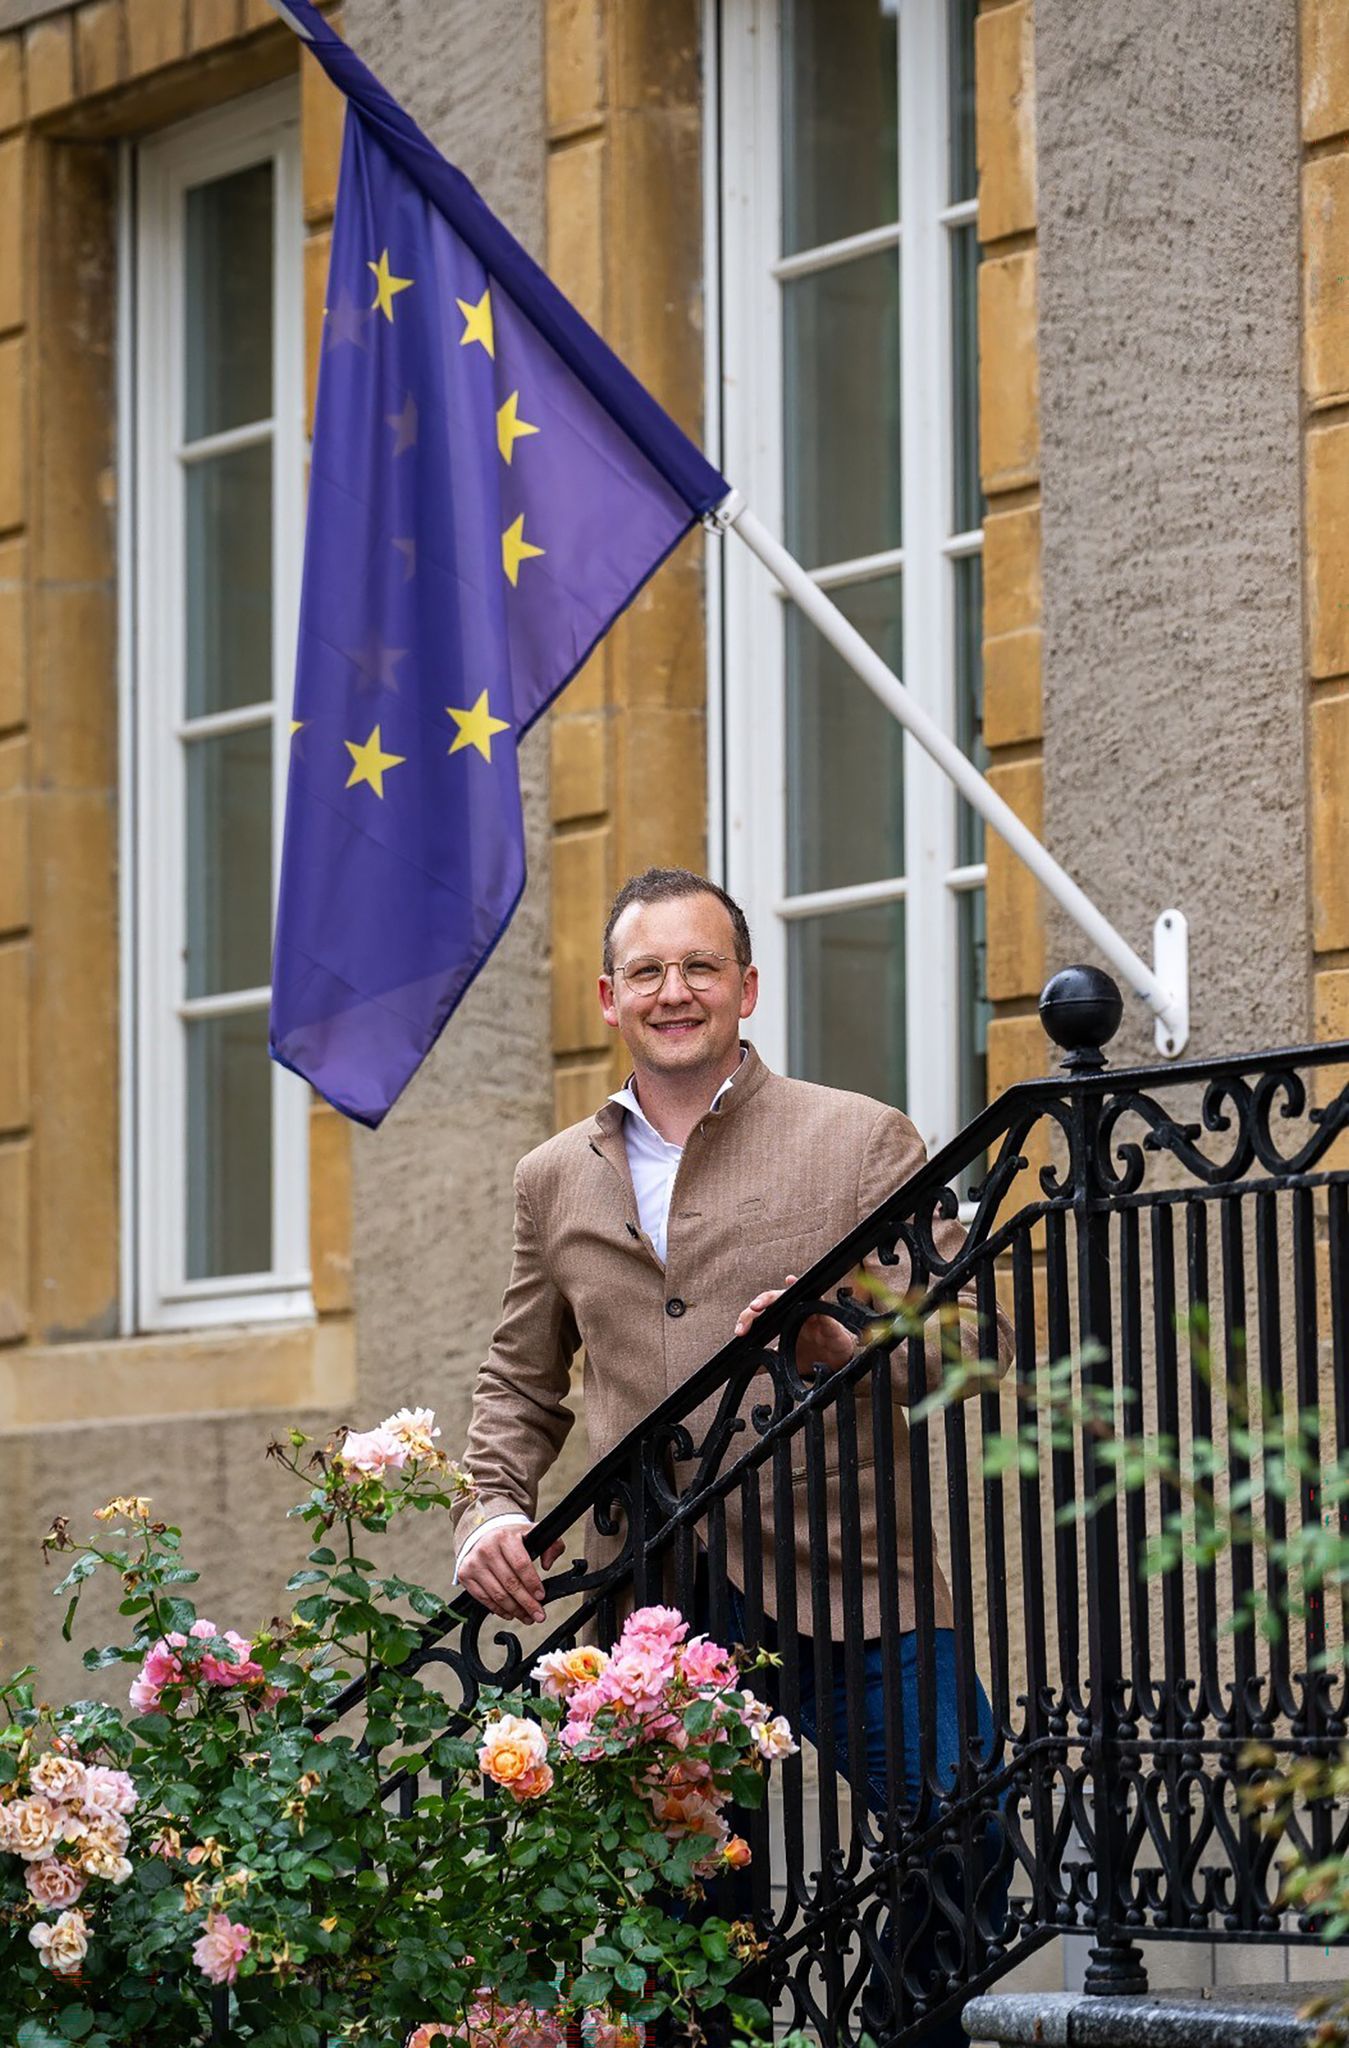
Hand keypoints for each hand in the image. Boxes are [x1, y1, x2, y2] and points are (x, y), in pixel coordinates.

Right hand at [458, 1524, 563, 1625]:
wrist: (482, 1534)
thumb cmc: (509, 1538)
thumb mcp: (531, 1533)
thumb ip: (550, 1545)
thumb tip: (548, 1565)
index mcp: (505, 1538)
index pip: (521, 1564)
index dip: (532, 1583)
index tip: (541, 1596)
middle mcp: (487, 1549)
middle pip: (510, 1583)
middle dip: (527, 1603)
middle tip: (538, 1615)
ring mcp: (474, 1563)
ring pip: (497, 1594)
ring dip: (514, 1610)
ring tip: (527, 1617)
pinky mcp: (465, 1575)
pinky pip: (484, 1598)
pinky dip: (498, 1609)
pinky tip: (510, 1613)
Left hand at [733, 1274, 857, 1377]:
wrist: (837, 1362)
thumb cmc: (812, 1354)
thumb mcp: (785, 1359)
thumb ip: (767, 1360)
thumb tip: (745, 1367)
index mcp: (781, 1320)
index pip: (760, 1314)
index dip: (748, 1320)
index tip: (739, 1333)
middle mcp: (792, 1311)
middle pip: (772, 1300)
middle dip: (759, 1304)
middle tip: (750, 1311)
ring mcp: (808, 1311)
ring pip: (790, 1296)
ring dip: (775, 1296)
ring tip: (761, 1303)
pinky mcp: (824, 1315)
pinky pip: (816, 1301)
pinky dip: (806, 1295)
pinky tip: (794, 1285)